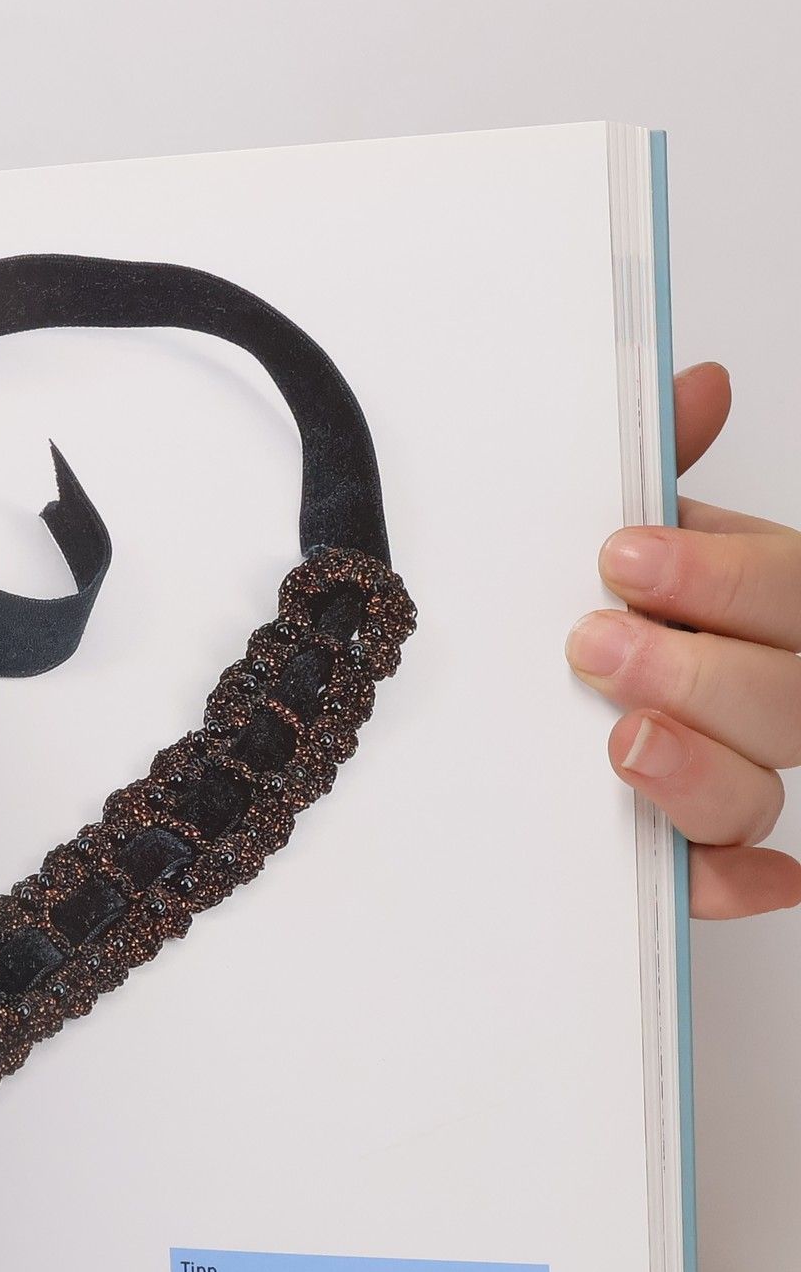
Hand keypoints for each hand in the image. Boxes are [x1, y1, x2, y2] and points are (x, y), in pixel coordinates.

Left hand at [569, 363, 800, 918]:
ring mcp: (729, 776)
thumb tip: (699, 385)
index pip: (792, 593)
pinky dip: (737, 886)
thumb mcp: (606, 530)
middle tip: (595, 645)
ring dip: (699, 770)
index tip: (625, 558)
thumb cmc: (577, 601)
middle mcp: (761, 694)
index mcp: (756, 607)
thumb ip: (655, 466)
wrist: (500, 671)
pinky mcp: (682, 853)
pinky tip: (736, 880)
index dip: (726, 579)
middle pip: (788, 701)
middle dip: (697, 671)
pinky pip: (730, 882)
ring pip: (758, 794)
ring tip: (620, 742)